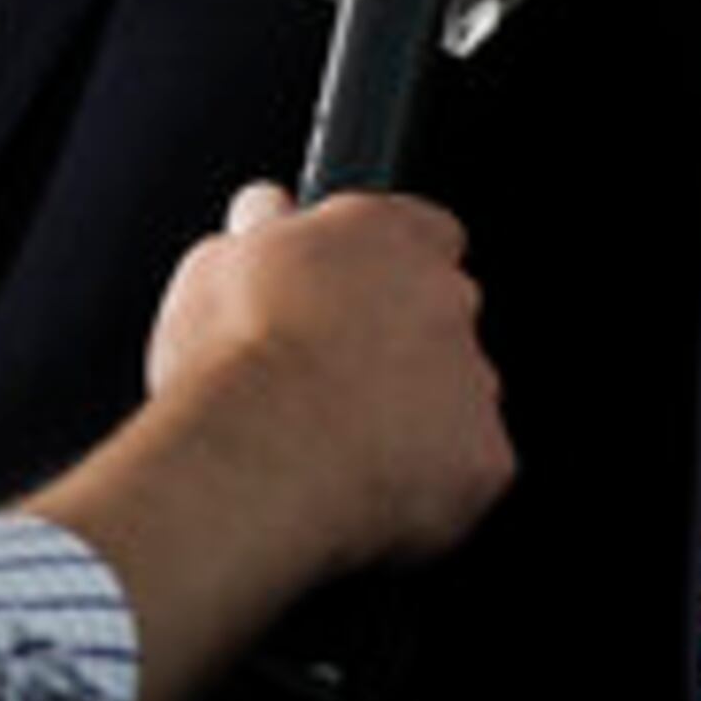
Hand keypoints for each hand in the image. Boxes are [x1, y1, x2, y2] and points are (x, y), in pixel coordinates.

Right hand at [145, 182, 512, 570]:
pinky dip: (429, 484)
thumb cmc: (229, 361)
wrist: (254, 458)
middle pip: (446, 315)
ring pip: (459, 396)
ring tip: (340, 447)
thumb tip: (268, 210)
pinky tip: (367, 490)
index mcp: (387, 235)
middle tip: (334, 381)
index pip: (424, 231)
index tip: (354, 296)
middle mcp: (447, 296)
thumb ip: (262, 227)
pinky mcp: (485, 455)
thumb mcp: (215, 263)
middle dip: (403, 344)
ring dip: (416, 416)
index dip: (387, 268)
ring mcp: (475, 377)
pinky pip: (466, 469)